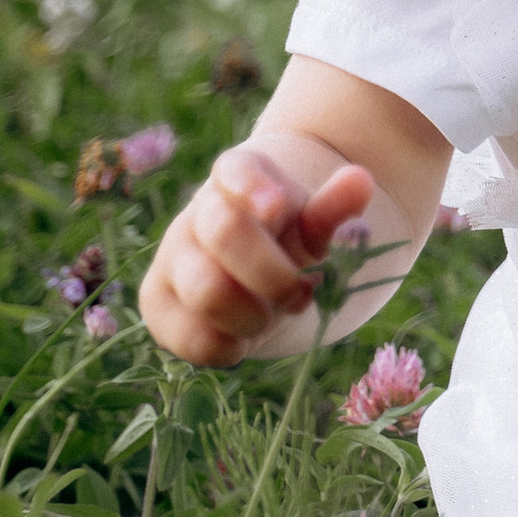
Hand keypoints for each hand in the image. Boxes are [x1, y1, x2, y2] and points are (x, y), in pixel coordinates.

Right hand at [138, 142, 376, 366]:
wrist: (247, 274)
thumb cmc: (284, 240)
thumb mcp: (312, 224)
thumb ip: (333, 207)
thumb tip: (361, 180)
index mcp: (236, 179)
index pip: (236, 170)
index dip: (253, 186)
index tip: (278, 207)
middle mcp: (196, 214)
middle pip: (226, 234)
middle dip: (275, 275)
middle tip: (300, 292)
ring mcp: (170, 257)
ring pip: (207, 292)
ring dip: (254, 316)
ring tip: (270, 314)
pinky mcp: (157, 303)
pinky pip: (193, 337)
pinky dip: (230, 346)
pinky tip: (243, 335)